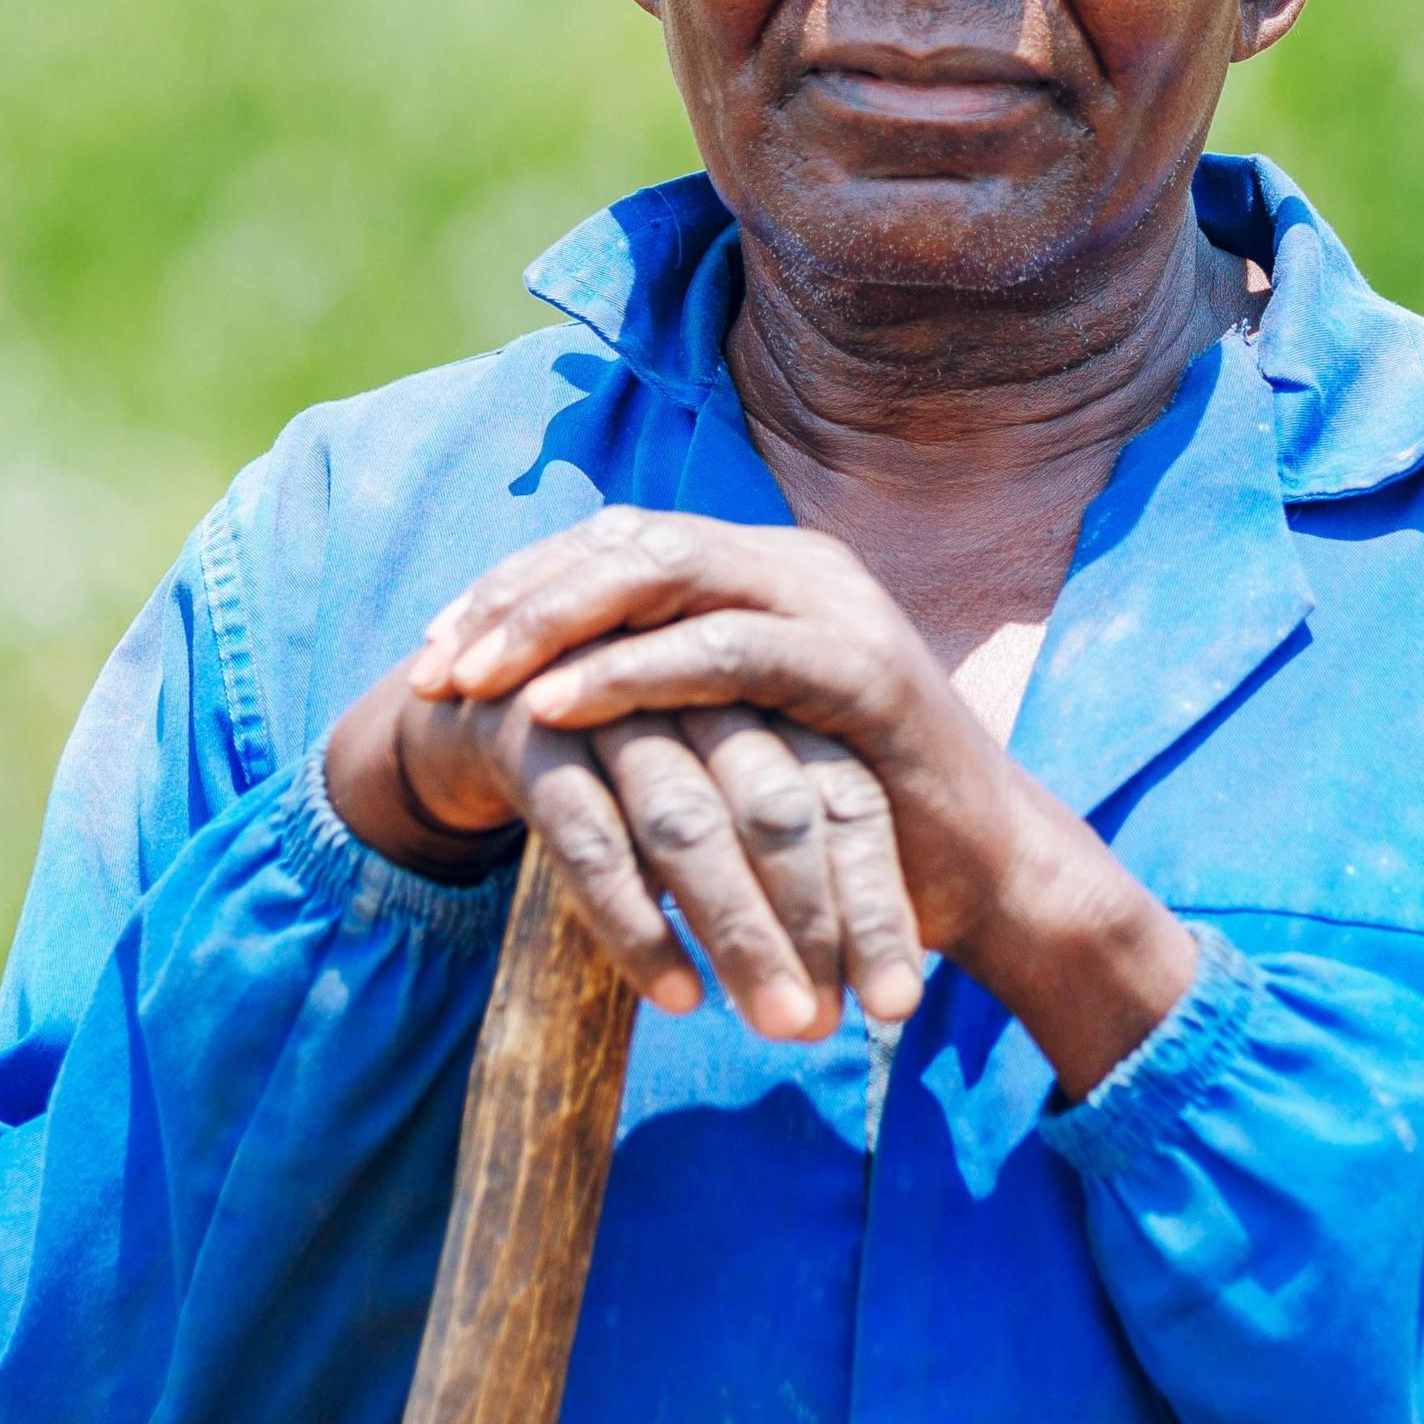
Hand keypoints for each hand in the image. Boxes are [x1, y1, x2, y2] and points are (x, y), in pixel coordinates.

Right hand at [324, 673, 915, 1039]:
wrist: (484, 685)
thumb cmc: (639, 755)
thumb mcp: (725, 781)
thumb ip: (800, 851)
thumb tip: (889, 982)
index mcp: (772, 684)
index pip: (846, 798)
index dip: (876, 901)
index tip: (900, 1005)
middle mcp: (703, 685)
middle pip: (781, 805)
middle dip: (817, 923)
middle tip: (837, 1030)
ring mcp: (614, 702)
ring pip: (689, 821)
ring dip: (739, 931)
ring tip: (779, 1026)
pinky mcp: (531, 730)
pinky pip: (589, 834)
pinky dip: (635, 918)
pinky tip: (677, 995)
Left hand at [402, 507, 1195, 1092]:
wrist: (993, 881)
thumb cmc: (858, 831)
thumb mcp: (745, 748)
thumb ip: (676, 705)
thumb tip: (546, 704)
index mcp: (768, 575)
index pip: (617, 546)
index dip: (517, 588)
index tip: (433, 650)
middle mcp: (799, 567)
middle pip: (627, 541)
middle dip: (515, 599)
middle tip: (430, 663)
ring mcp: (834, 608)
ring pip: (665, 572)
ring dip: (553, 621)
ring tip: (469, 677)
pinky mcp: (860, 667)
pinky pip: (725, 647)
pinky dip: (632, 670)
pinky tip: (556, 705)